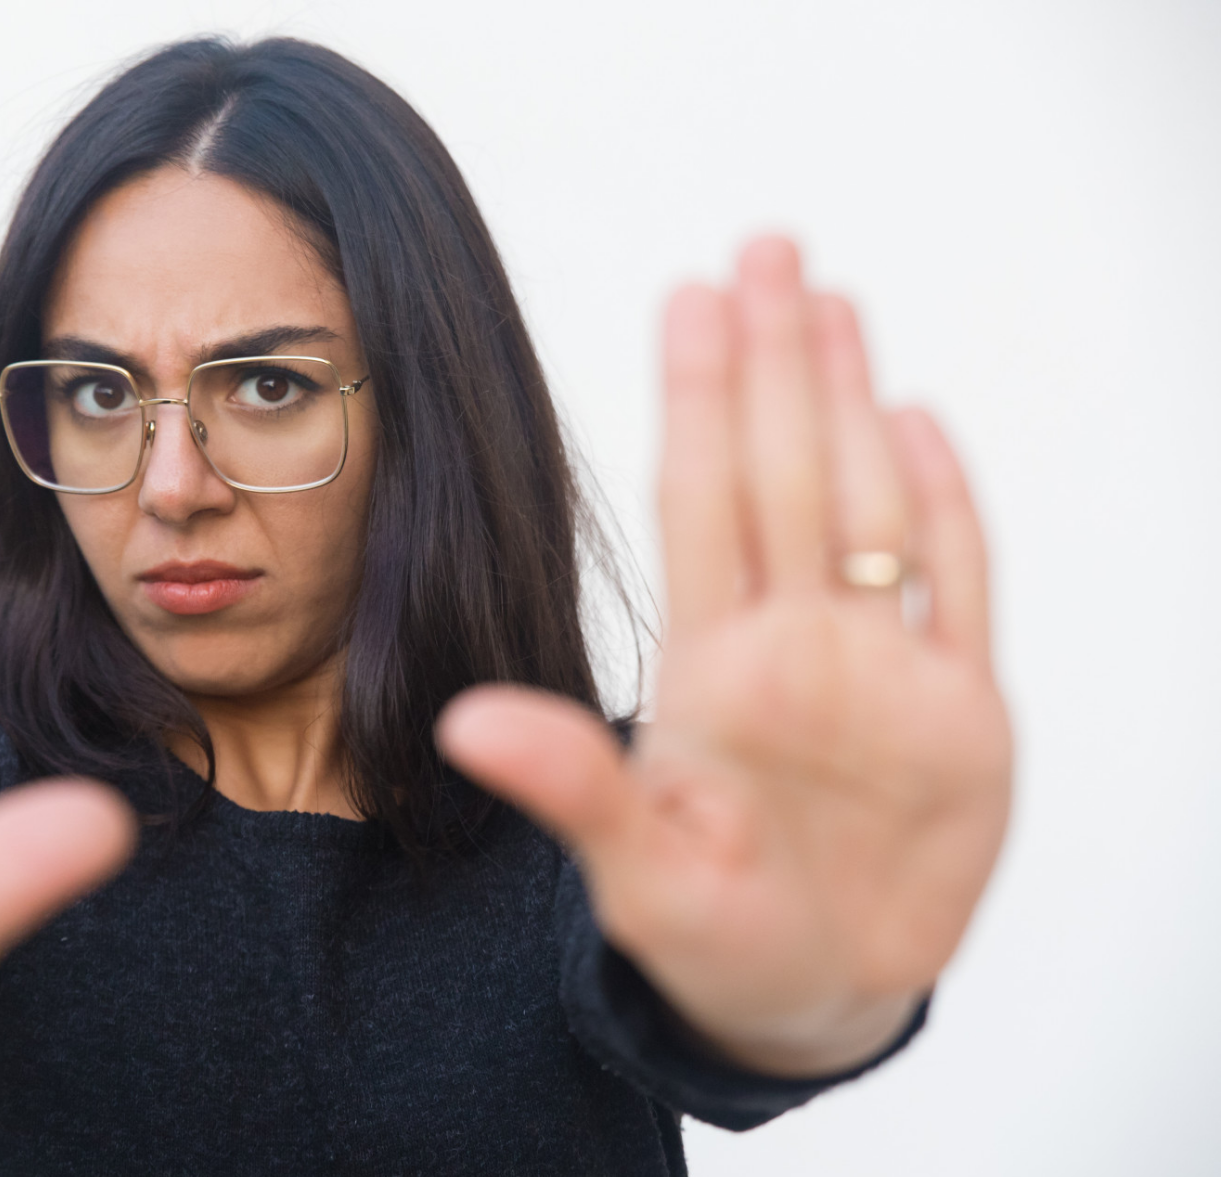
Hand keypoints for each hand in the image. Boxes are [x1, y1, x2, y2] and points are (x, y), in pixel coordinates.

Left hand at [438, 238, 1012, 1075]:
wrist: (810, 998)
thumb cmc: (711, 934)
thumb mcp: (634, 871)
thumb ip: (568, 787)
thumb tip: (464, 720)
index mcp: (710, 669)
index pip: (703, 502)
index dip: (699, 398)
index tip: (687, 293)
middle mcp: (793, 644)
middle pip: (785, 474)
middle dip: (776, 361)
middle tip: (765, 242)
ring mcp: (879, 670)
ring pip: (869, 505)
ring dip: (851, 402)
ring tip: (828, 298)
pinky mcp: (960, 716)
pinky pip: (958, 590)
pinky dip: (950, 510)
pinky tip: (918, 418)